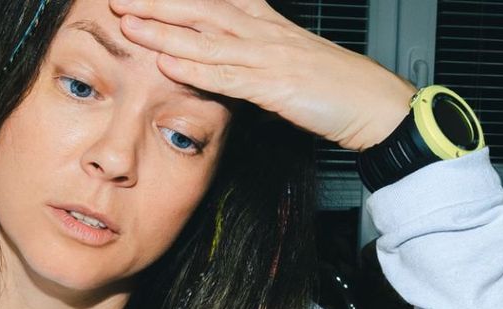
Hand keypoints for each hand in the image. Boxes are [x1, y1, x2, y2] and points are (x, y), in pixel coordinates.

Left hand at [110, 0, 414, 150]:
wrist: (377, 105)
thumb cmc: (339, 89)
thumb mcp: (293, 64)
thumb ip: (256, 61)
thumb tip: (227, 66)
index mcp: (267, 23)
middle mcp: (264, 32)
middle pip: (199, 8)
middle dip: (155, 2)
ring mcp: (269, 57)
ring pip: (206, 38)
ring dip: (162, 29)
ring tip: (125, 22)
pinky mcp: (276, 86)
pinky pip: (227, 76)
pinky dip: (194, 68)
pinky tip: (167, 62)